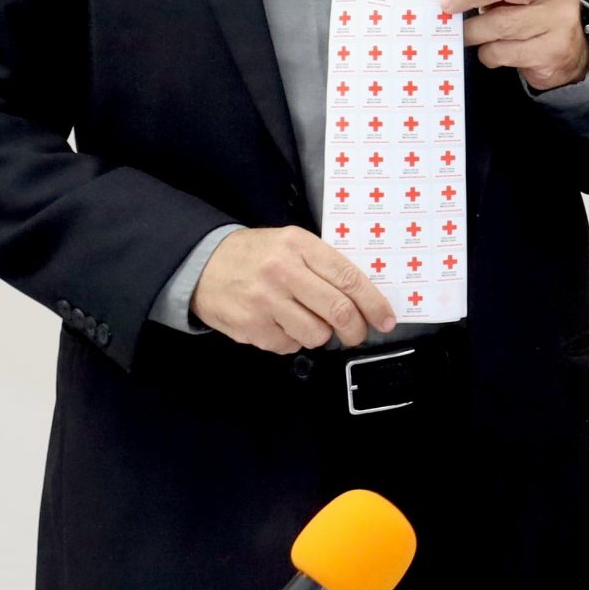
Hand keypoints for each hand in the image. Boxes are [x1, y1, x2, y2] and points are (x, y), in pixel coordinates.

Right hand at [192, 226, 396, 353]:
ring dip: (320, 335)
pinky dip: (292, 341)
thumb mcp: (291, 243)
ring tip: (307, 321)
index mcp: (300, 246)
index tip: (386, 319)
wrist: (202, 264)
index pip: (348, 278)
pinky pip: (288, 346)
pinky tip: (279, 324)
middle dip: (355, 329)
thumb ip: (323, 264)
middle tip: (356, 334)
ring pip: (315, 334)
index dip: (373, 303)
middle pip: (337, 310)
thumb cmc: (257, 254)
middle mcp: (283, 272)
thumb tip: (363, 297)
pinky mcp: (250, 327)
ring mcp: (265, 302)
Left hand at [444, 0, 588, 90]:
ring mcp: (560, 20)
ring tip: (469, 33)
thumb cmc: (532, 12)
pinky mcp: (552, 50)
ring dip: (474, 31)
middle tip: (447, 4)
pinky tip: (494, 50)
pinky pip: (503, 51)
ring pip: (500, 23)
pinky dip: (488, 53)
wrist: (568, 51)